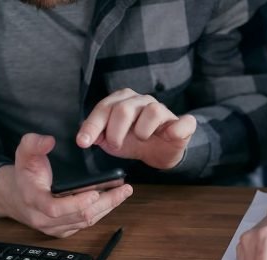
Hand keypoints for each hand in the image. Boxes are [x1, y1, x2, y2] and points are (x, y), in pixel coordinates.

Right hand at [0, 133, 132, 237]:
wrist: (15, 196)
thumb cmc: (23, 174)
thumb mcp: (23, 153)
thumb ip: (33, 144)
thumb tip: (49, 141)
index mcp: (34, 201)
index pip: (55, 209)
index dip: (76, 203)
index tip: (95, 193)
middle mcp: (44, 219)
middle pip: (79, 217)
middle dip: (105, 203)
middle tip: (123, 189)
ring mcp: (55, 228)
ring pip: (86, 222)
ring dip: (107, 207)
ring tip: (123, 192)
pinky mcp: (64, 230)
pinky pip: (85, 224)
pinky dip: (101, 212)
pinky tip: (113, 199)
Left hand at [76, 88, 196, 168]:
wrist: (160, 152)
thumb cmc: (135, 142)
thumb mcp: (112, 141)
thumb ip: (98, 136)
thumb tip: (86, 137)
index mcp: (123, 101)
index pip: (104, 108)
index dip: (92, 125)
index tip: (83, 142)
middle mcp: (142, 101)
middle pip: (124, 109)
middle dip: (115, 132)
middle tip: (116, 145)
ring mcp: (163, 110)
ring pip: (152, 111)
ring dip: (142, 131)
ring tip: (141, 139)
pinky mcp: (182, 124)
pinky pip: (183, 122)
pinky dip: (176, 129)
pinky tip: (168, 135)